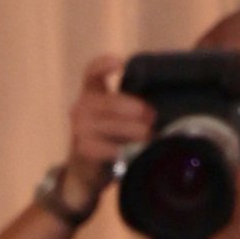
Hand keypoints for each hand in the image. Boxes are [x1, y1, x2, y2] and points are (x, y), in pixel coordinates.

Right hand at [62, 54, 152, 211]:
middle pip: (109, 101)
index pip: (91, 72)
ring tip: (148, 137)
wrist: (84, 175)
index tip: (120, 64)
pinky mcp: (82, 149)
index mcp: (90, 94)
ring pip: (110, 125)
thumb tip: (160, 108)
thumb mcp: (116, 118)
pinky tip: (131, 152)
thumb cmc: (107, 140)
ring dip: (133, 131)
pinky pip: (108, 147)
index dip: (104, 65)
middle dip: (134, 109)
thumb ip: (131, 107)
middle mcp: (80, 108)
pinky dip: (123, 150)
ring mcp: (79, 129)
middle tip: (151, 117)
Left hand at [164, 165, 239, 238]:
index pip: (166, 203)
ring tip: (202, 190)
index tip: (184, 169)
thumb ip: (237, 197)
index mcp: (173, 237)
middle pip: (171, 212)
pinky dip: (193, 223)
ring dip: (190, 210)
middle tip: (197, 176)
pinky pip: (184, 234)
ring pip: (178, 224)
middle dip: (185, 195)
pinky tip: (205, 213)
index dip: (175, 185)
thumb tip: (237, 169)